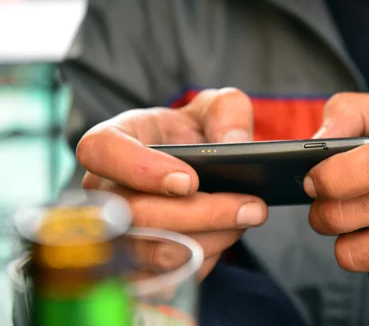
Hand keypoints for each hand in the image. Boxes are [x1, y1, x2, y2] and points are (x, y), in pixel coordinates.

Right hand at [76, 88, 267, 279]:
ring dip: (213, 238)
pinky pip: (170, 277)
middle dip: (204, 213)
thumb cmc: (194, 134)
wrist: (195, 169)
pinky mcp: (135, 266)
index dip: (141, 169)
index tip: (191, 180)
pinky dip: (207, 259)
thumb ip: (228, 112)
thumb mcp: (216, 108)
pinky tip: (226, 236)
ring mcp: (115, 234)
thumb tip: (234, 145)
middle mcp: (104, 192)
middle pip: (138, 214)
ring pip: (159, 251)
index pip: (102, 152)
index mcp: (111, 142)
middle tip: (251, 206)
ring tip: (246, 217)